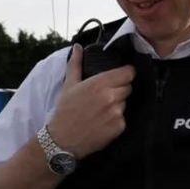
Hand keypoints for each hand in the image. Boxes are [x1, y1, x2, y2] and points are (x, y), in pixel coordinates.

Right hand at [46, 44, 134, 159]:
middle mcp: (110, 97)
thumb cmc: (64, 112)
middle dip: (119, 89)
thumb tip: (77, 47)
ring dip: (117, 105)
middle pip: (128, 87)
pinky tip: (102, 122)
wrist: (61, 140)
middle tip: (104, 97)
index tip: (118, 77)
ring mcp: (116, 113)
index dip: (124, 74)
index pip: (128, 72)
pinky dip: (115, 120)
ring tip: (101, 111)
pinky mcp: (118, 127)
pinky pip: (123, 119)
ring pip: (125, 103)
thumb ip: (76, 64)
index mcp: (99, 84)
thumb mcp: (69, 86)